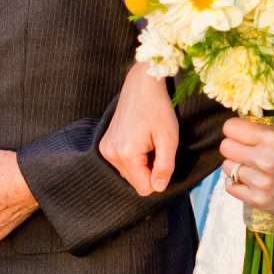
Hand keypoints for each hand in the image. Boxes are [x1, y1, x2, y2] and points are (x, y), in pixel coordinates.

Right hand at [100, 64, 178, 194]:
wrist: (141, 85)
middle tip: (156, 146)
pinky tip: (138, 139)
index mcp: (126, 153)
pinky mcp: (104, 145)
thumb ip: (165, 166)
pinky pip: (122, 164)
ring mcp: (105, 149)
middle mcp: (111, 153)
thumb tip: (159, 188)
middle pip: (135, 182)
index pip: (144, 188)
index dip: (158, 177)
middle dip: (149, 170)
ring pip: (129, 174)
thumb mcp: (169, 138)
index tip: (163, 156)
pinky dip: (133, 158)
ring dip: (142, 164)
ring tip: (147, 141)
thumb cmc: (158, 108)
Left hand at [219, 115, 273, 217]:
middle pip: (225, 147)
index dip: (235, 128)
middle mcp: (264, 160)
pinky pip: (231, 187)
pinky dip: (237, 182)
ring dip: (237, 164)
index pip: (230, 127)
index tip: (242, 131)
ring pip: (227, 168)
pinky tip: (250, 178)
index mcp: (271, 139)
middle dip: (234, 145)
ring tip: (252, 165)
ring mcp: (261, 183)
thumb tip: (249, 111)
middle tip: (245, 148)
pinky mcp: (259, 200)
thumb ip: (270, 117)